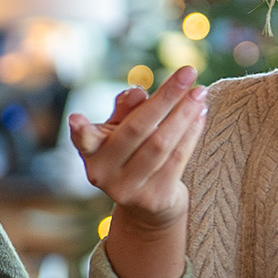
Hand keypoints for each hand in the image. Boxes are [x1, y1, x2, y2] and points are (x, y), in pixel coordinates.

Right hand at [66, 66, 209, 277]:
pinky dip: (191, 134)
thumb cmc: (131, 154)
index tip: (76, 118)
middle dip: (165, 98)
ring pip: (161, 144)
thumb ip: (126, 110)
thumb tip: (138, 91)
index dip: (80, 131)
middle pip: (137, 129)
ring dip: (184, 114)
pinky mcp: (153, 199)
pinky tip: (200, 114)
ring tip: (200, 92)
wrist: (146, 206)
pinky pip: (177, 160)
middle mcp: (103, 174)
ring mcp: (128, 189)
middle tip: (188, 72)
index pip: (84, 139)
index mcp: (91, 153)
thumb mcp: (120, 131)